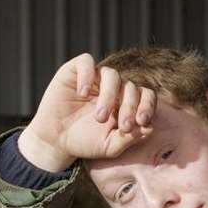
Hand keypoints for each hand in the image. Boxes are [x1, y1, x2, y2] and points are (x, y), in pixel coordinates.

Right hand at [18, 53, 157, 171]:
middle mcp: (114, 88)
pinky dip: (87, 75)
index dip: (147, 106)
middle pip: (131, 87)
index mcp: (127, 103)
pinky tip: (83, 93)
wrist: (56, 141)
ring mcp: (96, 78)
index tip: (142, 121)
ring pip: (112, 75)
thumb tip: (151, 128)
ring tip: (100, 117)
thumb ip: (131, 138)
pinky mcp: (75, 71)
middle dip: (130, 107)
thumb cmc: (87, 142)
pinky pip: (86, 62)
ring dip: (109, 96)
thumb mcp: (111, 146)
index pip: (146, 95)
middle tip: (123, 126)